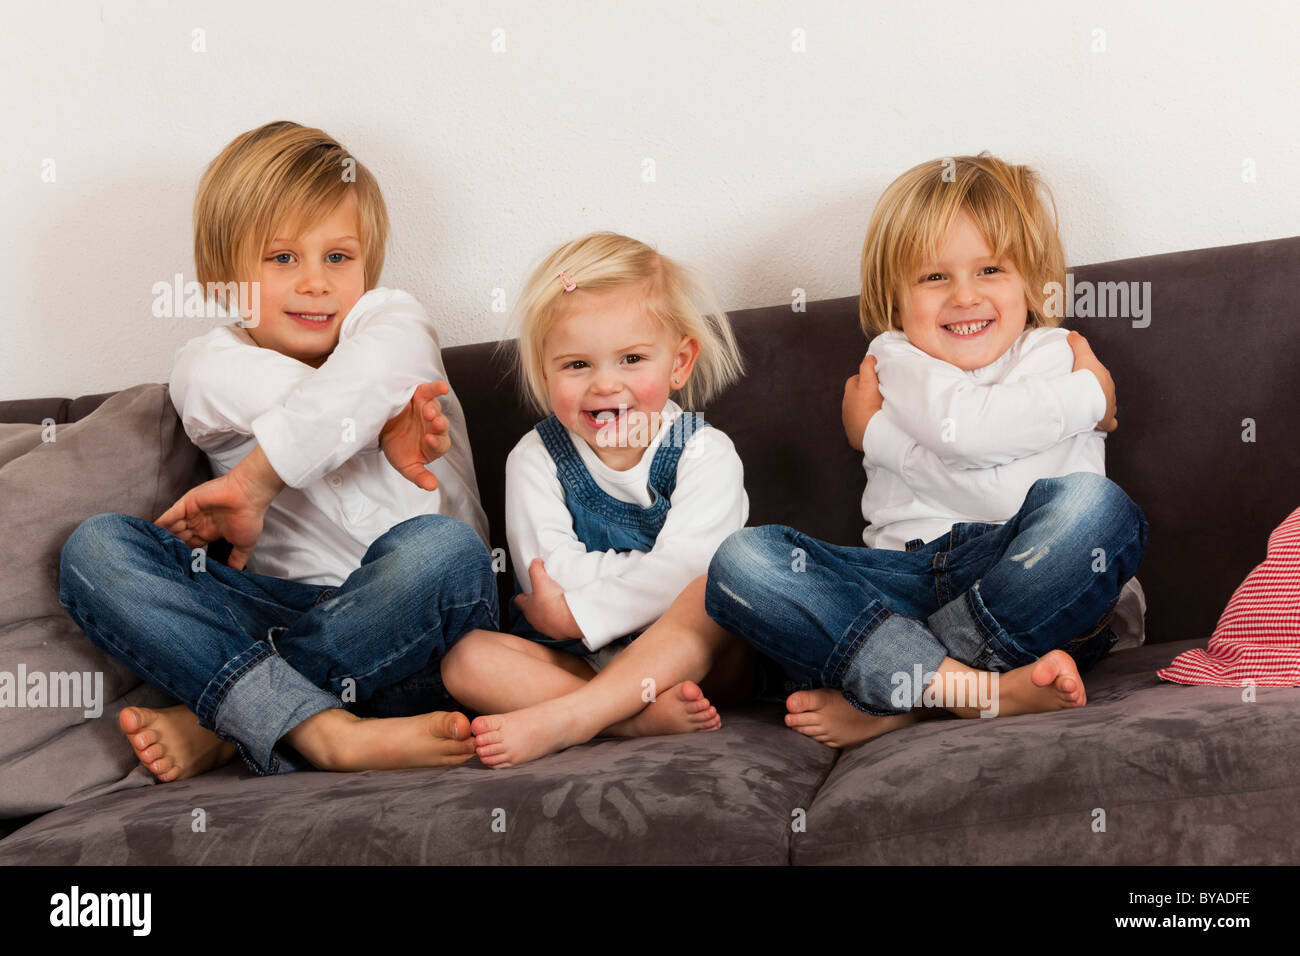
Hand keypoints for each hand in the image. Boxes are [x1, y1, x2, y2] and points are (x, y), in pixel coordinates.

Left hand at [154, 445, 283, 570]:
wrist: (248, 496)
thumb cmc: (250, 517)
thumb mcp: (244, 544)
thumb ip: (236, 560)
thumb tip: (233, 574)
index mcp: (211, 531)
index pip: (192, 545)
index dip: (184, 554)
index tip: (177, 566)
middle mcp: (199, 522)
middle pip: (180, 537)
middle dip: (171, 547)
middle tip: (161, 560)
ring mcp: (192, 513)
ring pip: (172, 528)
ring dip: (164, 538)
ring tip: (153, 550)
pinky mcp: (186, 504)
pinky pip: (169, 516)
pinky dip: (160, 525)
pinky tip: (151, 534)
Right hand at [379, 381, 450, 491]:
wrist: (380, 429)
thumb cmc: (397, 447)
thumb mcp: (406, 465)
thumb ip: (419, 476)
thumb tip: (432, 487)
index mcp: (434, 444)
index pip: (440, 445)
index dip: (436, 442)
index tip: (428, 441)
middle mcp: (434, 427)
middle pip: (441, 426)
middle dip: (438, 425)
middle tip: (434, 423)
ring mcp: (428, 411)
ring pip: (435, 409)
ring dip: (433, 410)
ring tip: (428, 412)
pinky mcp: (421, 396)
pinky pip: (430, 392)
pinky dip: (436, 388)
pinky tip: (442, 388)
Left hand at [513, 559, 582, 641]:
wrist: (571, 620)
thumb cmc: (553, 604)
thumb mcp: (541, 580)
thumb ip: (535, 569)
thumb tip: (535, 562)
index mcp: (527, 607)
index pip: (518, 600)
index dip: (522, 594)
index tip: (527, 589)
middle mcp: (535, 620)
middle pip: (532, 609)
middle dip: (537, 602)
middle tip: (546, 593)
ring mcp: (546, 627)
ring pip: (544, 618)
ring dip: (550, 611)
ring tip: (558, 602)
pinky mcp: (559, 632)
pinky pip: (558, 624)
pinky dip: (561, 618)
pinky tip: (567, 611)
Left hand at [842, 353, 884, 450]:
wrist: (870, 434)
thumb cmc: (869, 408)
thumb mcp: (869, 383)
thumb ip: (868, 368)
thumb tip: (869, 357)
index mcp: (850, 391)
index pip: (856, 379)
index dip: (866, 377)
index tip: (876, 378)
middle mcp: (846, 405)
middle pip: (856, 394)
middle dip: (864, 392)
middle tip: (878, 392)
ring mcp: (849, 419)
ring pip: (857, 409)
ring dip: (865, 407)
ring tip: (877, 408)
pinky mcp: (853, 432)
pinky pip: (859, 424)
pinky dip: (865, 421)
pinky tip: (874, 421)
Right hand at [1067, 332, 1117, 431]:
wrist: (1089, 396)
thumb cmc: (1086, 377)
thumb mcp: (1083, 356)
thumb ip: (1079, 344)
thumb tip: (1073, 333)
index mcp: (1105, 379)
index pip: (1101, 379)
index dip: (1093, 381)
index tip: (1083, 384)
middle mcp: (1110, 393)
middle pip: (1104, 394)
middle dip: (1096, 396)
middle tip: (1083, 397)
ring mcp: (1109, 408)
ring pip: (1107, 408)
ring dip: (1099, 409)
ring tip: (1088, 411)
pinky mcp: (1107, 421)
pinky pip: (1110, 424)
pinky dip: (1106, 424)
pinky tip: (1099, 424)